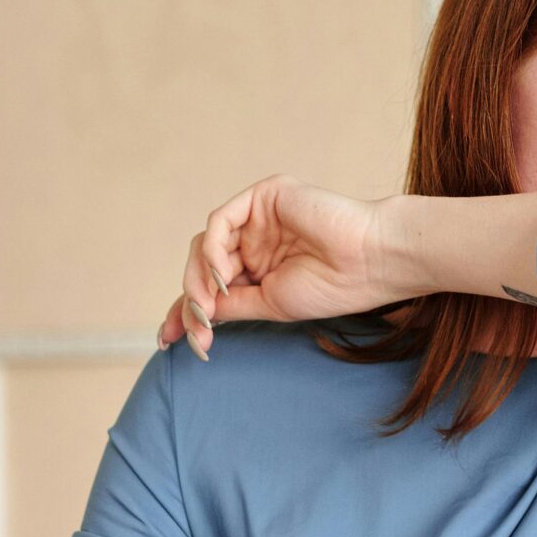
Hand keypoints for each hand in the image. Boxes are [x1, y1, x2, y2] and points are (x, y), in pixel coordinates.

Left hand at [156, 175, 403, 356]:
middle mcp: (256, 238)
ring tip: (209, 308)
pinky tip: (223, 277)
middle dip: (190, 299)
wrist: (370, 262)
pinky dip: (214, 251)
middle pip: (203, 264)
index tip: (166, 340)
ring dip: (200, 279)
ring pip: (206, 244)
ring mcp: (259, 216)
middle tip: (195, 331)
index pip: (212, 284)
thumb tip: (194, 314)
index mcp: (260, 265)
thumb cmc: (332, 286)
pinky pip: (221, 221)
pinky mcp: (264, 195)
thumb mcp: (269, 304)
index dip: (186, 310)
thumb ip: (231, 304)